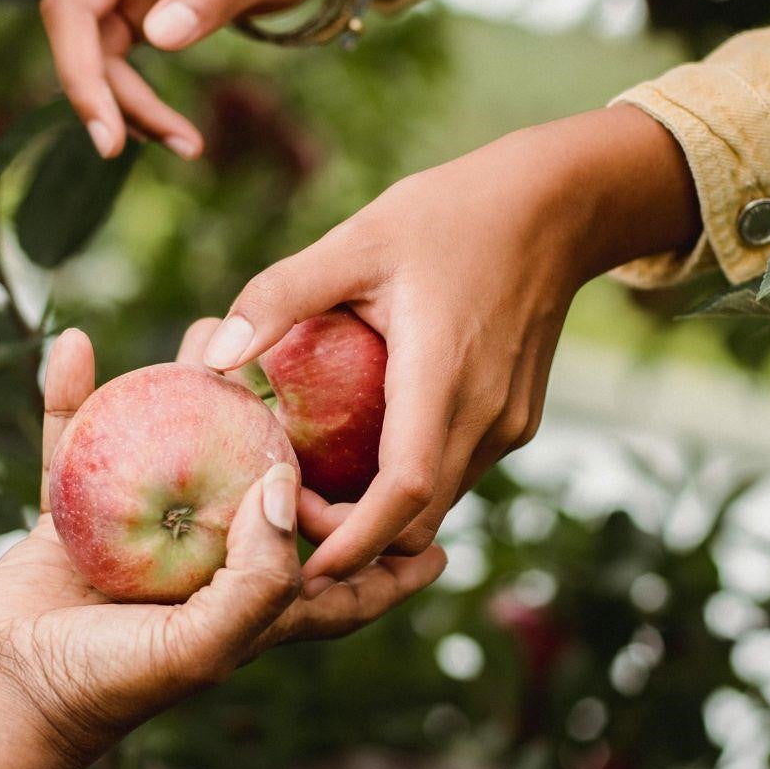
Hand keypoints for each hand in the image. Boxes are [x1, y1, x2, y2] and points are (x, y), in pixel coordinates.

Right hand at [0, 0, 408, 160]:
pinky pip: (126, 72)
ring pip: (96, 55)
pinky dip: (147, 110)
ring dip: (126, 108)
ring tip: (185, 147)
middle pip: (71, 16)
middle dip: (84, 81)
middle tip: (110, 144)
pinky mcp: (146, 20)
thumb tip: (159, 37)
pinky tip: (184, 143)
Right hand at [0, 326, 445, 768]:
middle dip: (299, 441)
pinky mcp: (71, 518)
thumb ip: (261, 577)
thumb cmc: (105, 687)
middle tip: (329, 376)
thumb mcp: (202, 647)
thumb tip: (290, 484)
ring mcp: (136, 538)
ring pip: (177, 448)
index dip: (392, 568)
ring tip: (211, 333)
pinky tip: (75, 345)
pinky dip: (75, 397)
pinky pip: (76, 443)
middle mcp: (202, 568)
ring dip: (192, 392)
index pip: (339, 588)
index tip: (442, 541)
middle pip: (265, 494)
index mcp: (248, 609)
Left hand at [201, 106, 703, 583]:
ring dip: (383, 512)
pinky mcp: (518, 421)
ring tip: (318, 480)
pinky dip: (411, 481)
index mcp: (443, 376)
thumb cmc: (451, 213)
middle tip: (288, 506)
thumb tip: (212, 356)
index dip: (352, 541)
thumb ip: (281, 296)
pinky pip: (459, 472)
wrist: (557, 205)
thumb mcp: (356, 240)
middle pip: (418, 520)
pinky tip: (367, 446)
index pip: (403, 493)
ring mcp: (508, 424)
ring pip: (440, 502)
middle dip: (354, 538)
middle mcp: (486, 416)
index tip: (299, 563)